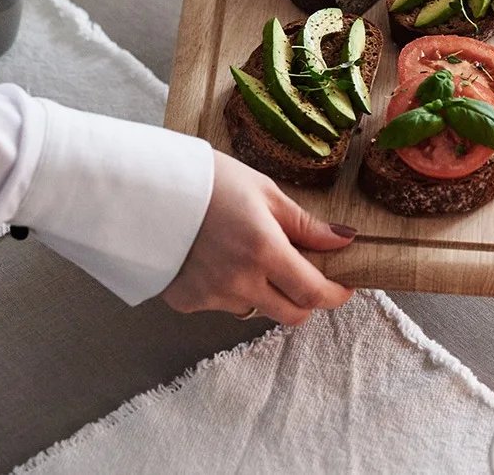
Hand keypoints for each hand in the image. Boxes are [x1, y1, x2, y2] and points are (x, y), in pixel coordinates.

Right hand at [162, 151, 355, 324]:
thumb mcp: (264, 191)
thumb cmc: (209, 179)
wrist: (148, 185)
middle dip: (306, 299)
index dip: (336, 294)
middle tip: (304, 272)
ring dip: (266, 291)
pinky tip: (216, 258)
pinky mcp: (188, 302)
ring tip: (248, 253)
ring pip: (257, 309)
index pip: (313, 292)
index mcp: (264, 250)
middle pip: (291, 314)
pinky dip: (229, 288)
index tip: (345, 284)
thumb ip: (305, 224)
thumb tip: (345, 240)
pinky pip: (223, 305)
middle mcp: (240, 282)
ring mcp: (212, 296)